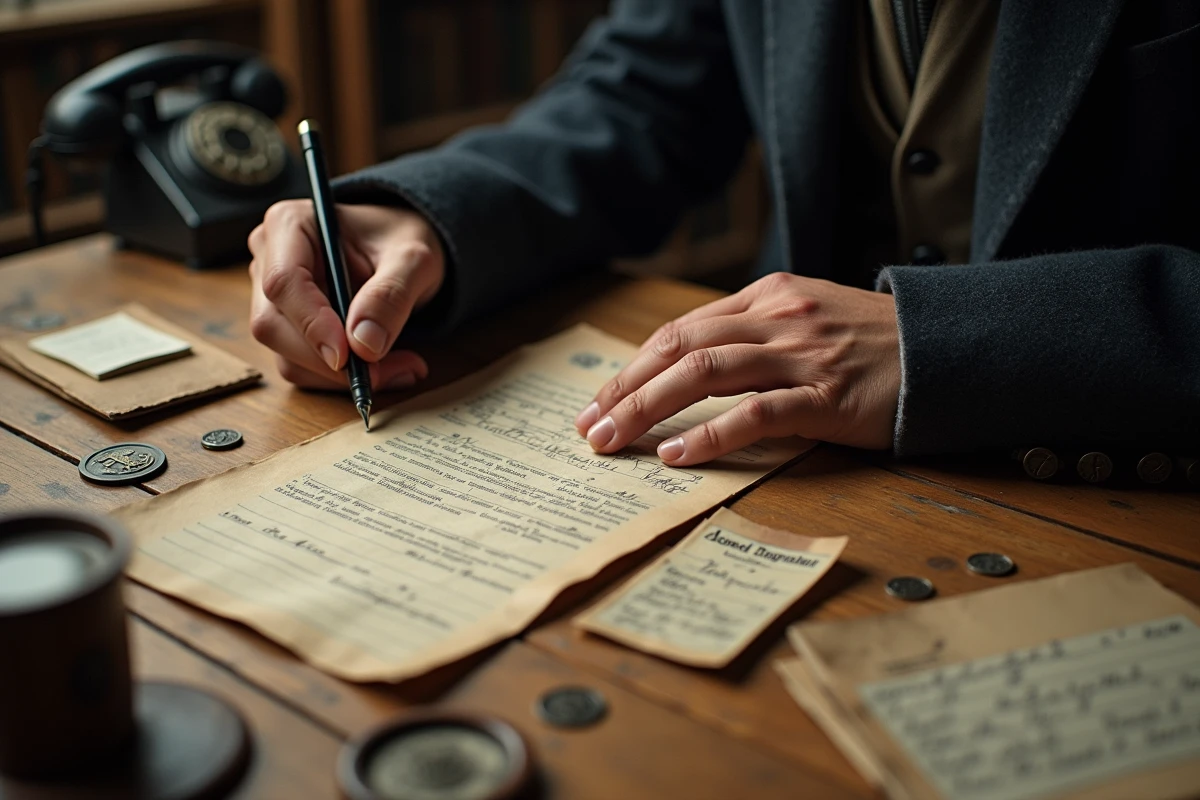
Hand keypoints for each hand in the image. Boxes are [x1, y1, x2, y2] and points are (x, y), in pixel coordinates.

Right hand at [248, 200, 444, 389]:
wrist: (402, 253)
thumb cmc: (402, 242)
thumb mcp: (413, 258)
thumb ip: (391, 294)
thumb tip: (364, 343)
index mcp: (290, 225)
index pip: (284, 282)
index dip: (312, 324)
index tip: (348, 357)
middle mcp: (269, 260)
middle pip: (273, 325)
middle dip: (328, 362)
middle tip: (387, 372)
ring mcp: (272, 298)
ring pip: (286, 355)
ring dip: (340, 377)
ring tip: (400, 369)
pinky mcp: (286, 329)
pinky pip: (301, 367)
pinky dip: (340, 379)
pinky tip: (384, 368)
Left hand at [573, 273, 900, 464]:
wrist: (951, 350)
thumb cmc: (873, 344)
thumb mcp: (810, 318)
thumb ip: (754, 333)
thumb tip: (687, 368)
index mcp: (769, 296)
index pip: (681, 330)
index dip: (633, 367)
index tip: (600, 401)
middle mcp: (779, 317)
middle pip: (680, 347)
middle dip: (625, 389)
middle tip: (589, 427)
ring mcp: (803, 356)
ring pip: (704, 373)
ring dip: (648, 409)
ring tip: (614, 441)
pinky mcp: (829, 398)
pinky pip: (757, 413)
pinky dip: (711, 435)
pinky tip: (678, 456)